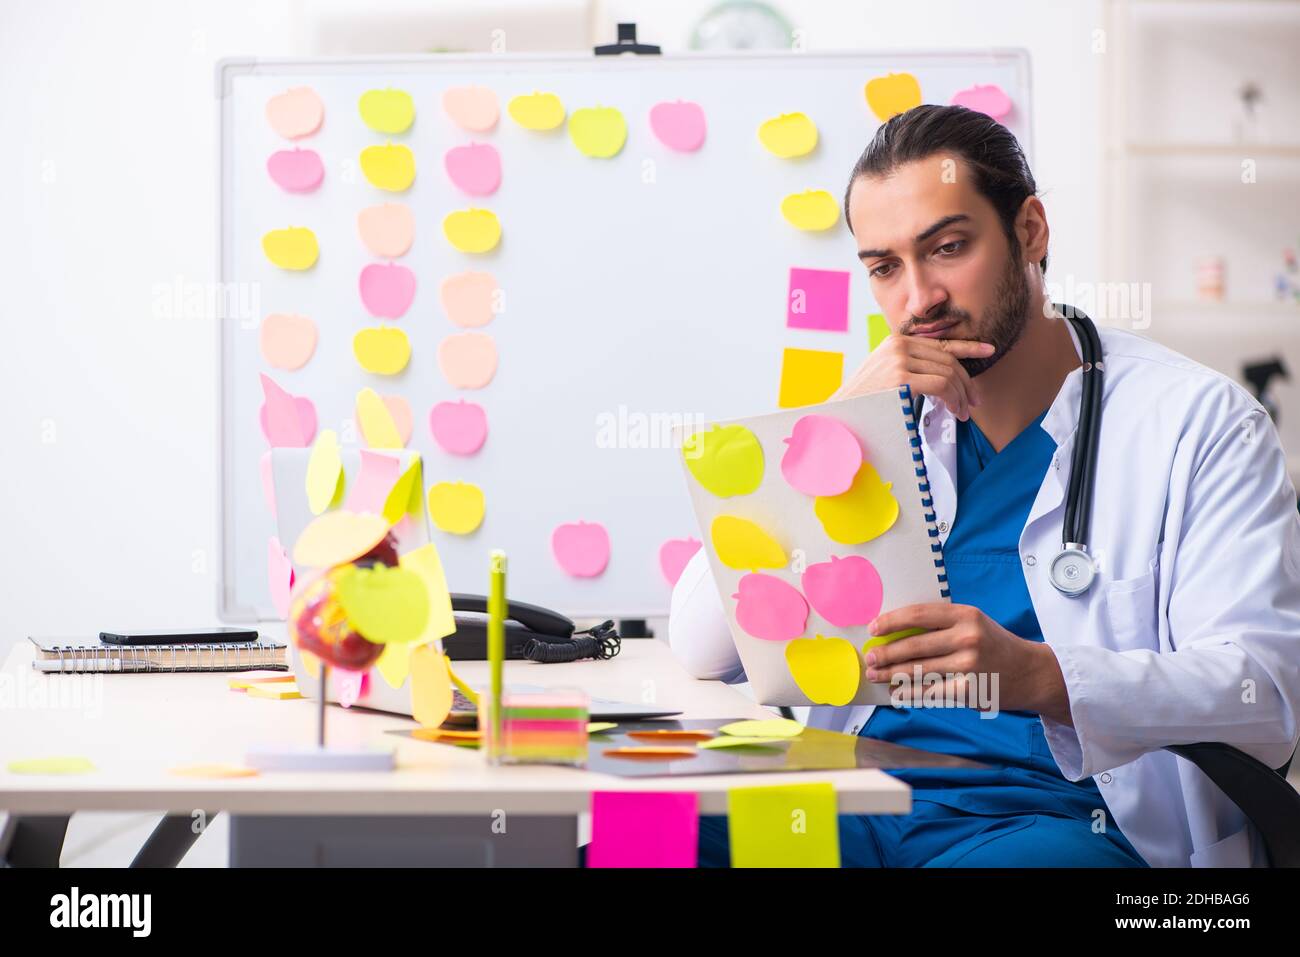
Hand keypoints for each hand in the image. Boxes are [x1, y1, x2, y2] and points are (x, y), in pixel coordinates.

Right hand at [832, 335, 994, 420]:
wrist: (840, 414)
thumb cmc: (865, 402)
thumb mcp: (886, 376)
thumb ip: (910, 368)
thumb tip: (942, 377)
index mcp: (896, 342)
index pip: (940, 343)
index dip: (967, 347)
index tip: (988, 350)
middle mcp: (898, 346)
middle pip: (948, 359)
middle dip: (966, 382)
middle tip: (974, 401)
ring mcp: (899, 360)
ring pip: (948, 373)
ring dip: (961, 395)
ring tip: (963, 413)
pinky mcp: (901, 378)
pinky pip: (941, 385)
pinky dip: (953, 399)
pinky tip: (954, 411)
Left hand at [864, 602, 1072, 723]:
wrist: (1030, 672)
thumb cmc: (992, 644)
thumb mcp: (972, 623)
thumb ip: (941, 624)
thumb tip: (895, 632)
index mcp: (966, 615)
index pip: (919, 615)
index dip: (891, 621)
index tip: (874, 628)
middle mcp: (968, 638)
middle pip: (914, 646)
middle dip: (886, 653)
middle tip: (869, 656)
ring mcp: (969, 666)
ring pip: (918, 671)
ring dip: (891, 674)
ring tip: (875, 674)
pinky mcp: (969, 691)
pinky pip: (930, 692)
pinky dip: (909, 692)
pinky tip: (896, 691)